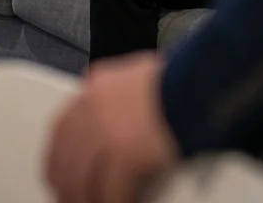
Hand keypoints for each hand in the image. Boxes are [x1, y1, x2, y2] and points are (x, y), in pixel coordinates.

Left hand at [44, 53, 179, 202]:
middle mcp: (95, 109)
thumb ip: (118, 89)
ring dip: (86, 198)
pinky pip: (111, 193)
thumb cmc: (182, 79)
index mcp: (97, 87)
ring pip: (83, 180)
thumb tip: (111, 104)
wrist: (203, 83)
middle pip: (66, 158)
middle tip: (72, 196)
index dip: (59, 157)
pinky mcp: (128, 157)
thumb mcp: (140, 72)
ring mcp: (108, 134)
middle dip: (67, 184)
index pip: (62, 128)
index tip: (60, 171)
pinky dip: (114, 202)